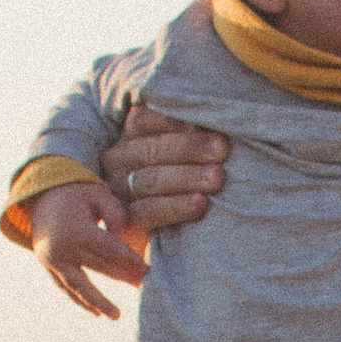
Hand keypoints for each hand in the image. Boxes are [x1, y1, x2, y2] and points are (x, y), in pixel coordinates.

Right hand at [28, 179, 148, 318]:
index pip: (110, 249)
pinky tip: (96, 312)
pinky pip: (66, 287)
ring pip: (80, 286)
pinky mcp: (48, 266)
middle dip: (124, 277)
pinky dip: (80, 300)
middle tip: (143, 287)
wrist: (40, 195)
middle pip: (100, 267)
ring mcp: (53, 259)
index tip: (147, 271)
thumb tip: (122, 240)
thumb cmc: (76, 193)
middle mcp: (63, 248)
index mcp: (77, 230)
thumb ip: (115, 215)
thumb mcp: (98, 194)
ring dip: (99, 302)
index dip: (130, 260)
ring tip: (117, 316)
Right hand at [97, 105, 229, 232]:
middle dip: (189, 148)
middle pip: (151, 150)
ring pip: (152, 180)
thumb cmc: (182, 168)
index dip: (171, 121)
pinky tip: (201, 204)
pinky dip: (176, 208)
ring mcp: (120, 190)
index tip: (201, 123)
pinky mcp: (128, 219)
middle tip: (221, 149)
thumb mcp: (176, 144)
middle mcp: (118, 159)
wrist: (158, 222)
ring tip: (218, 178)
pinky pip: (150, 212)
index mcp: (129, 135)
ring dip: (187, 178)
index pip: (142, 121)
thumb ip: (187, 130)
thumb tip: (209, 119)